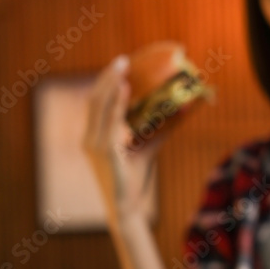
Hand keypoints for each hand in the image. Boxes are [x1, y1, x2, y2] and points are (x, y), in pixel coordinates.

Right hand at [82, 56, 164, 219]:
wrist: (127, 209)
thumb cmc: (134, 181)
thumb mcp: (146, 150)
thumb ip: (157, 131)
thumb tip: (179, 112)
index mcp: (93, 138)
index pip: (95, 103)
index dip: (105, 83)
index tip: (119, 66)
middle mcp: (90, 139)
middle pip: (94, 100)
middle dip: (107, 77)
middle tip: (123, 59)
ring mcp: (96, 146)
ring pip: (100, 107)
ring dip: (112, 84)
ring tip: (124, 67)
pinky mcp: (106, 154)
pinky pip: (111, 124)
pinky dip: (118, 105)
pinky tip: (127, 91)